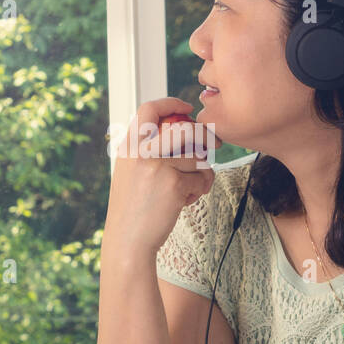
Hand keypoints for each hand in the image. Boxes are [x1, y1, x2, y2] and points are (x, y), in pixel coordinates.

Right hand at [103, 97, 223, 258]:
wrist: (128, 240)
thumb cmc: (134, 209)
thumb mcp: (131, 172)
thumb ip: (148, 151)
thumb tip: (184, 132)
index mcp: (129, 146)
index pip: (150, 109)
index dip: (172, 103)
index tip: (188, 108)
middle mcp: (141, 151)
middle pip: (185, 128)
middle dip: (205, 135)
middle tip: (216, 142)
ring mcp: (157, 166)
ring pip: (198, 158)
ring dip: (202, 174)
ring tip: (190, 190)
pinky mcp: (174, 183)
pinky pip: (202, 177)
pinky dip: (200, 189)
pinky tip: (185, 201)